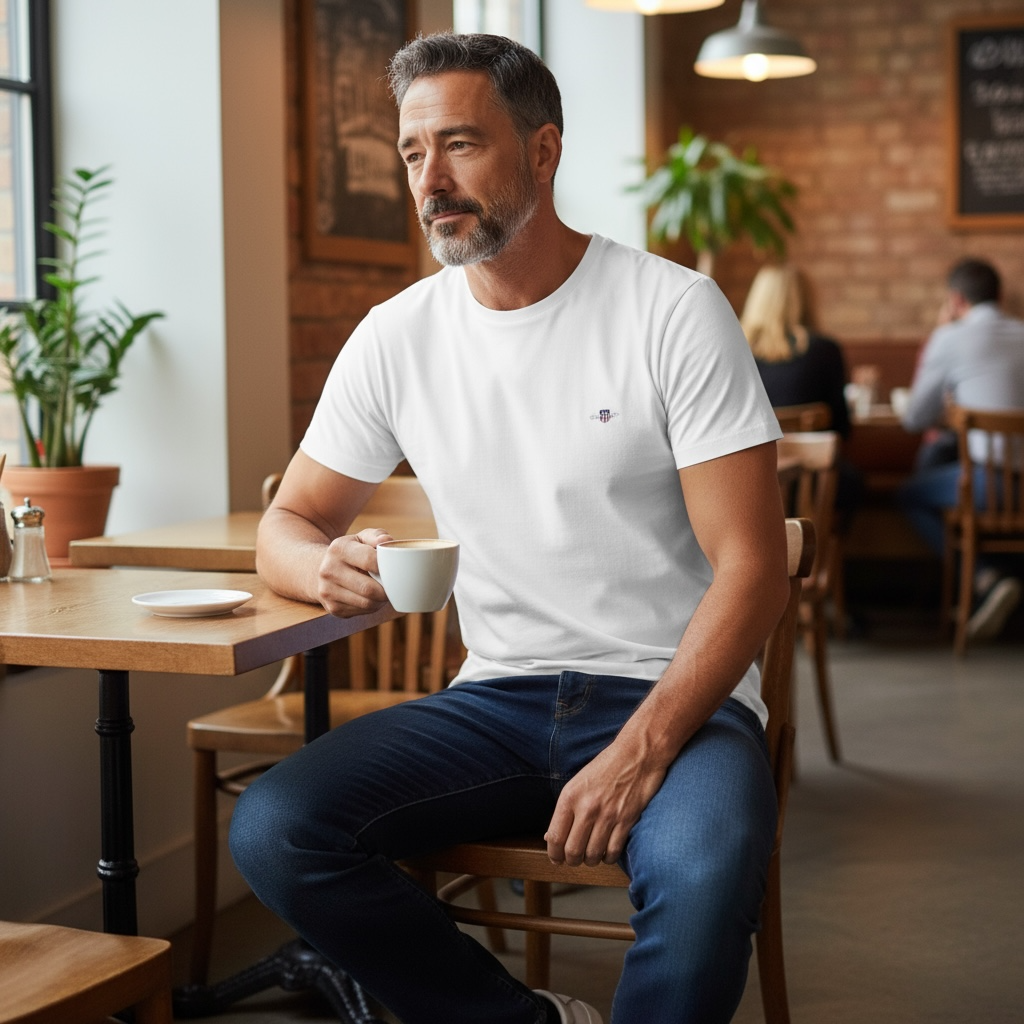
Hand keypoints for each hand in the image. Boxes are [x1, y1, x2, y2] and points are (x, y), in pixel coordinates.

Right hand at [315, 528, 391, 617]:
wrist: (321, 569)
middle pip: (368, 588)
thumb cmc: (351, 552)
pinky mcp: (333, 608)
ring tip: (383, 591)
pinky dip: (372, 607)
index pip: (369, 560)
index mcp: (338, 549)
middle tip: (393, 585)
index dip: (386, 567)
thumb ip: (376, 536)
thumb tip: (386, 541)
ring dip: (381, 600)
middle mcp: (328, 570)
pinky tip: (371, 597)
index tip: (395, 569)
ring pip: (367, 603)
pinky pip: (362, 612)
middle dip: (386, 590)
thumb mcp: (361, 538)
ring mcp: (328, 591)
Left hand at [544, 738, 667, 867]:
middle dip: (571, 861)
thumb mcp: (578, 782)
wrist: (637, 752)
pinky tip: (607, 853)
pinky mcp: (627, 820)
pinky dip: (608, 858)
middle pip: (572, 851)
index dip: (554, 854)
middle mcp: (587, 807)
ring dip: (590, 861)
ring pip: (592, 855)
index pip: (555, 837)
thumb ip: (566, 809)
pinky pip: (613, 851)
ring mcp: (608, 815)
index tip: (556, 859)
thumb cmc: (607, 766)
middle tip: (574, 860)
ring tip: (591, 856)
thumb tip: (551, 836)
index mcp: (570, 796)